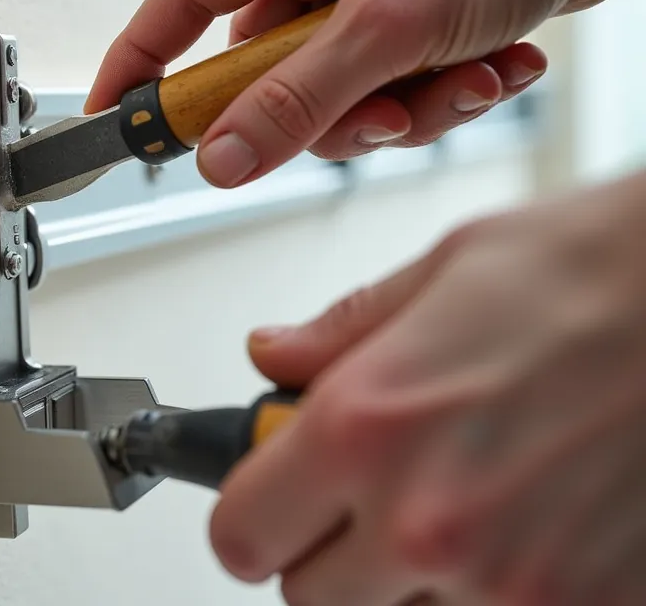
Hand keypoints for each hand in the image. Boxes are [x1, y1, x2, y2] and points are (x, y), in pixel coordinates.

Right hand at [85, 0, 645, 187]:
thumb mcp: (394, 20)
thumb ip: (299, 99)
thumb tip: (225, 155)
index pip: (183, 3)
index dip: (142, 63)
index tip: (116, 119)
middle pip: (268, 74)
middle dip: (329, 113)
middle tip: (366, 111)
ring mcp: (370, 3)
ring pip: (339, 101)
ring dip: (406, 110)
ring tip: (461, 76)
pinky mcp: (418, 30)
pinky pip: (396, 96)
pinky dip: (446, 98)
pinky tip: (495, 64)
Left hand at [209, 171, 645, 603]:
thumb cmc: (605, 274)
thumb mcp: (449, 272)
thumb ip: (341, 334)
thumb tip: (273, 358)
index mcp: (367, 426)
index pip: (239, 535)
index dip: (252, 518)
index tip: (272, 503)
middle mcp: (427, 519)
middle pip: (310, 598)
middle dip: (329, 553)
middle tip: (370, 500)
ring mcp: (512, 582)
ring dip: (411, 582)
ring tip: (463, 504)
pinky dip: (497, 592)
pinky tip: (528, 527)